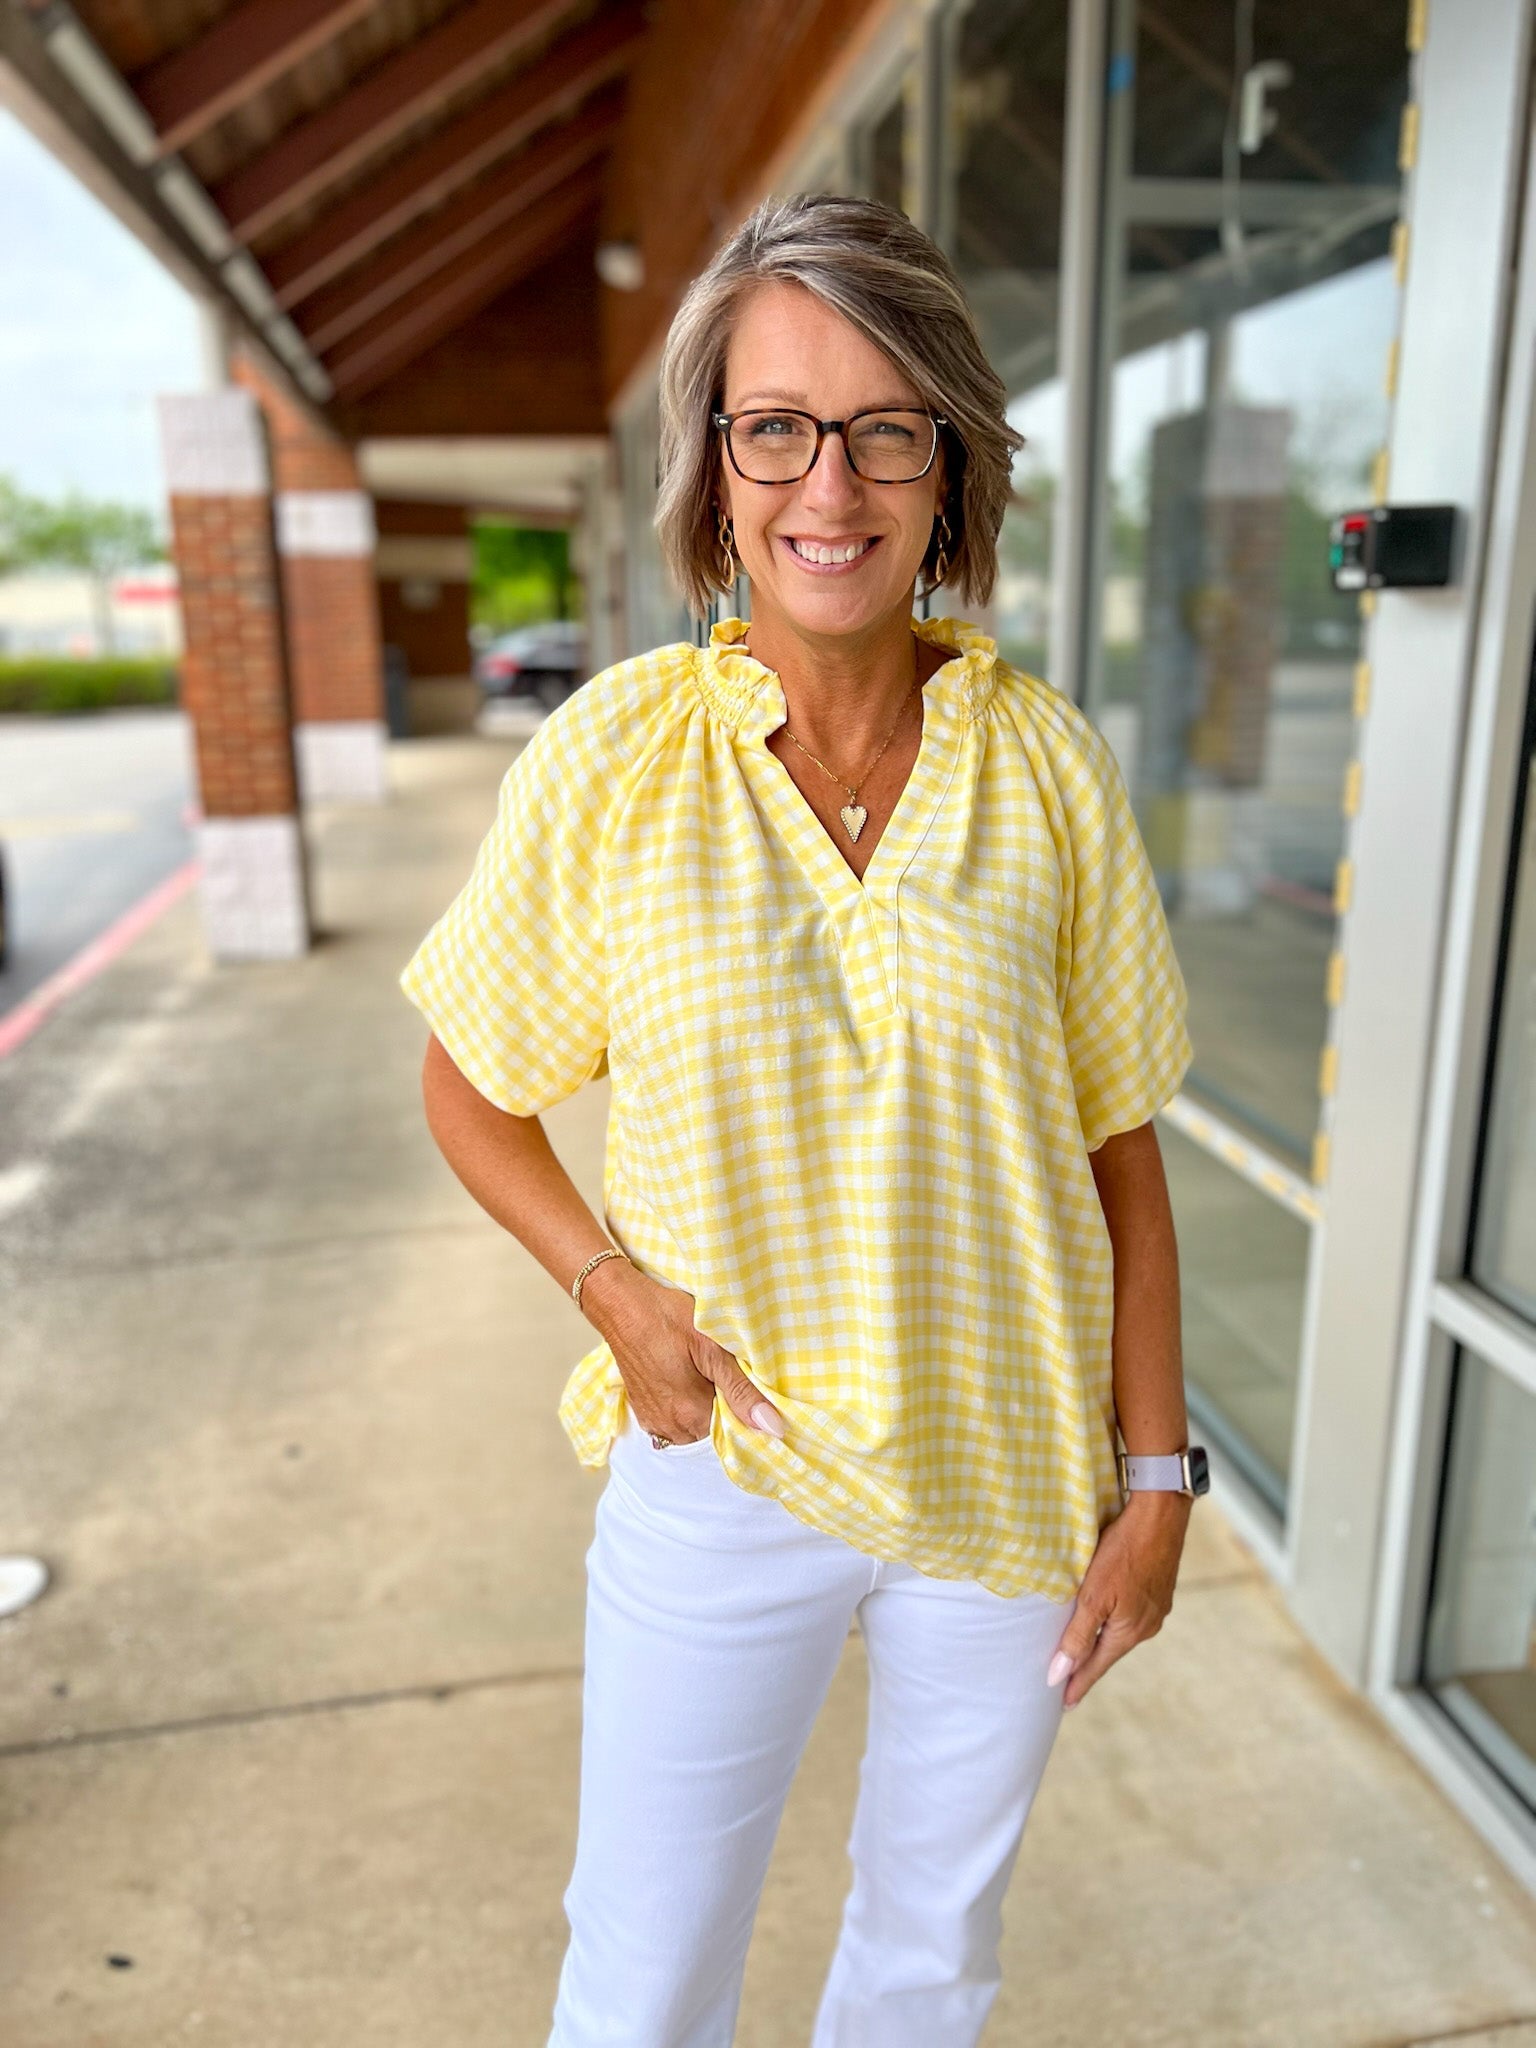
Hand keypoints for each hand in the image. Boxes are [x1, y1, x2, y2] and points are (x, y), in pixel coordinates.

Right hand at [584, 1264, 786, 1444]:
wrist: (620, 1303)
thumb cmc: (666, 1317)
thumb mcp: (712, 1347)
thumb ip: (742, 1390)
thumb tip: (773, 1427)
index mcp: (692, 1415)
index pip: (735, 1428)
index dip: (744, 1404)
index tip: (743, 1379)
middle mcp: (670, 1427)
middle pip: (714, 1427)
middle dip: (723, 1403)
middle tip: (721, 1367)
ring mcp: (653, 1420)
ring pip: (695, 1424)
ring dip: (703, 1403)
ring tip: (703, 1369)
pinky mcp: (642, 1410)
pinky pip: (674, 1419)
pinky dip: (684, 1402)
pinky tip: (684, 1374)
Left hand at [1046, 1492, 1189, 1708]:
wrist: (1160, 1515)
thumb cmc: (1124, 1552)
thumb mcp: (1094, 1596)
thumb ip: (1078, 1636)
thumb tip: (1060, 1673)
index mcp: (1131, 1631)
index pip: (1097, 1666)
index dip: (1078, 1684)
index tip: (1063, 1704)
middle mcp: (1147, 1625)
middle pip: (1110, 1650)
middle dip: (1089, 1665)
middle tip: (1068, 1680)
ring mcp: (1157, 1607)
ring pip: (1121, 1631)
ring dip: (1102, 1641)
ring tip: (1084, 1651)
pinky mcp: (1159, 1590)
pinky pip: (1131, 1614)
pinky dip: (1114, 1620)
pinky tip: (1107, 1616)